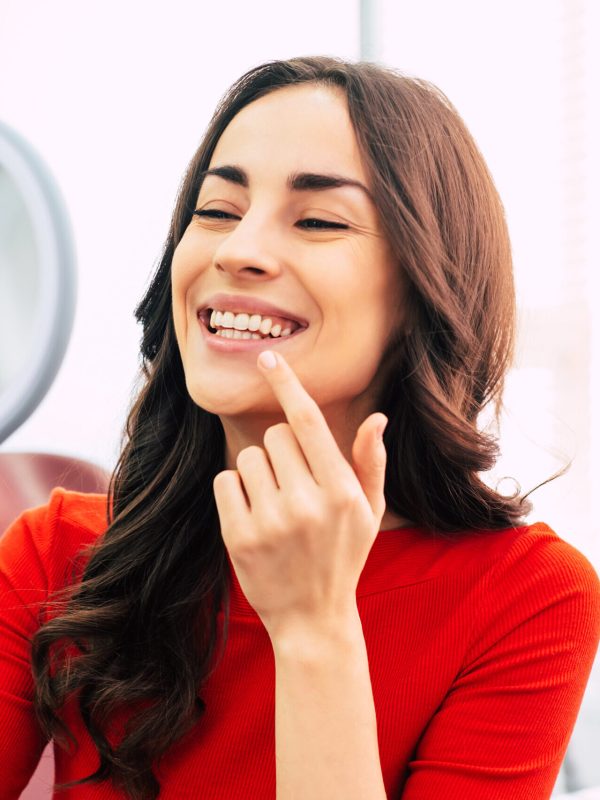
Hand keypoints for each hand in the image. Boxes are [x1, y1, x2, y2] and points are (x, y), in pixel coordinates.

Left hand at [212, 350, 387, 643]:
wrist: (312, 618)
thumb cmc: (344, 555)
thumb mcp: (369, 511)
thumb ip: (371, 462)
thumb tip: (377, 418)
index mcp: (341, 490)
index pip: (309, 423)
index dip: (288, 385)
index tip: (268, 358)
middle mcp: (306, 503)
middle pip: (275, 436)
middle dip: (282, 452)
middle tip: (294, 485)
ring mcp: (270, 521)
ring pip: (248, 457)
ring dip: (258, 472)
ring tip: (275, 505)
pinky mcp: (238, 537)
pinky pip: (226, 482)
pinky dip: (236, 491)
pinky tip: (254, 517)